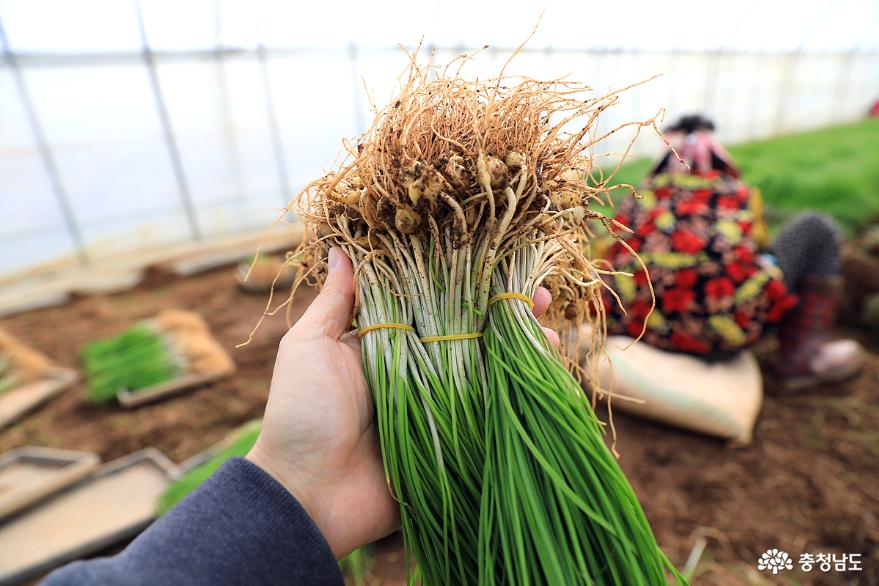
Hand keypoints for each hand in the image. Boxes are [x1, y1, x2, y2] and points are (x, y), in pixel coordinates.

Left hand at [248, 247, 555, 558]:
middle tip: (540, 293)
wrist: (309, 492)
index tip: (495, 257)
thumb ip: (335, 302)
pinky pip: (491, 406)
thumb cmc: (301, 413)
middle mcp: (417, 366)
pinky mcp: (453, 435)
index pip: (432, 300)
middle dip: (504, 309)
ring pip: (487, 364)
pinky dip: (518, 387)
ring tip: (550, 326)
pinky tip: (542, 367)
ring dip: (520, 344)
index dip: (463, 279)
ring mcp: (438, 401)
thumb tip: (342, 247)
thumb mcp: (309, 347)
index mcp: (385, 341)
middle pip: (469, 329)